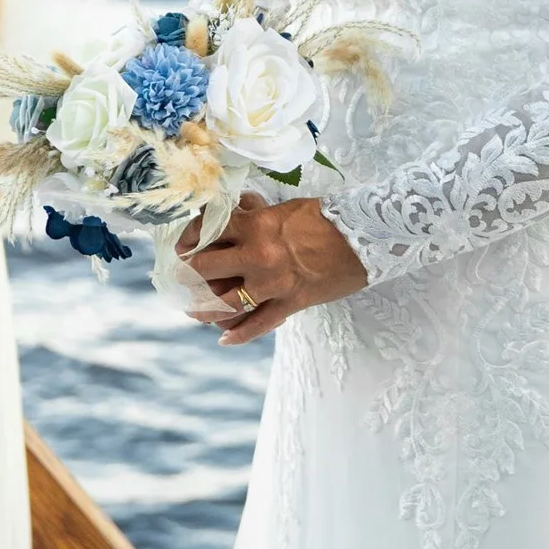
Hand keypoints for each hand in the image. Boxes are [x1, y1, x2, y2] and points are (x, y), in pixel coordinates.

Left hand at [174, 194, 366, 344]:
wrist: (366, 237)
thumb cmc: (327, 217)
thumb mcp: (285, 208)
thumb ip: (257, 214)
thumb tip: (237, 211)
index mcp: (256, 225)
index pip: (208, 230)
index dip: (189, 238)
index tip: (183, 245)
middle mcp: (257, 255)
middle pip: (207, 268)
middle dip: (190, 274)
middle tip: (183, 279)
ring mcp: (273, 283)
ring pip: (226, 303)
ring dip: (205, 310)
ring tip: (195, 313)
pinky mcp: (291, 303)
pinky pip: (259, 325)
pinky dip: (239, 335)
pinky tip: (224, 340)